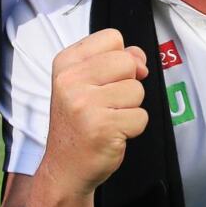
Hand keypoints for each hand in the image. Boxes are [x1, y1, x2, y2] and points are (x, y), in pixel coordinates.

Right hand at [40, 29, 148, 196]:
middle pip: (128, 62)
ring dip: (130, 108)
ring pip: (137, 91)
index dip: (121, 57)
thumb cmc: (79, 124)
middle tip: (108, 103)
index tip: (109, 77)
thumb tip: (140, 58)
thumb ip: (113, 61)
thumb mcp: (85, 83)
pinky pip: (141, 117)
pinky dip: (133, 128)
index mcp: (66, 63)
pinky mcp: (101, 127)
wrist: (65, 169)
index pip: (112, 37)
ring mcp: (84, 104)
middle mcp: (71, 80)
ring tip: (108, 119)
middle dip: (128, 84)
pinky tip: (112, 133)